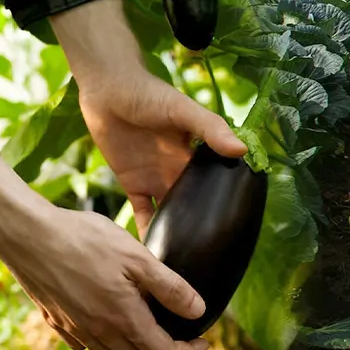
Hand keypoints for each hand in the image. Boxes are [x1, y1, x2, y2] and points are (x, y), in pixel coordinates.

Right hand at [0, 145, 209, 349]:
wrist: (27, 235)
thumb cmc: (84, 239)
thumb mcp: (137, 257)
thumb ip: (169, 287)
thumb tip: (199, 311)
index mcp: (123, 317)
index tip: (204, 342)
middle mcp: (98, 331)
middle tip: (180, 332)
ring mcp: (75, 329)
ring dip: (136, 348)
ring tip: (149, 324)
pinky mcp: (57, 321)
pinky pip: (88, 343)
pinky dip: (107, 340)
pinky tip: (111, 317)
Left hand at [49, 0, 246, 236]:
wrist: (107, 89)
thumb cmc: (149, 93)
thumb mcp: (183, 109)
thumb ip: (210, 128)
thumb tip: (241, 150)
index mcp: (196, 155)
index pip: (216, 183)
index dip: (227, 201)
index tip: (242, 226)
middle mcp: (179, 171)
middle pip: (195, 203)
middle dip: (204, 225)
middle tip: (217, 254)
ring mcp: (156, 179)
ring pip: (171, 213)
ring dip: (177, 233)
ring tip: (187, 261)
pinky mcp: (132, 183)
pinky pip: (141, 213)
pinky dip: (146, 231)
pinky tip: (152, 254)